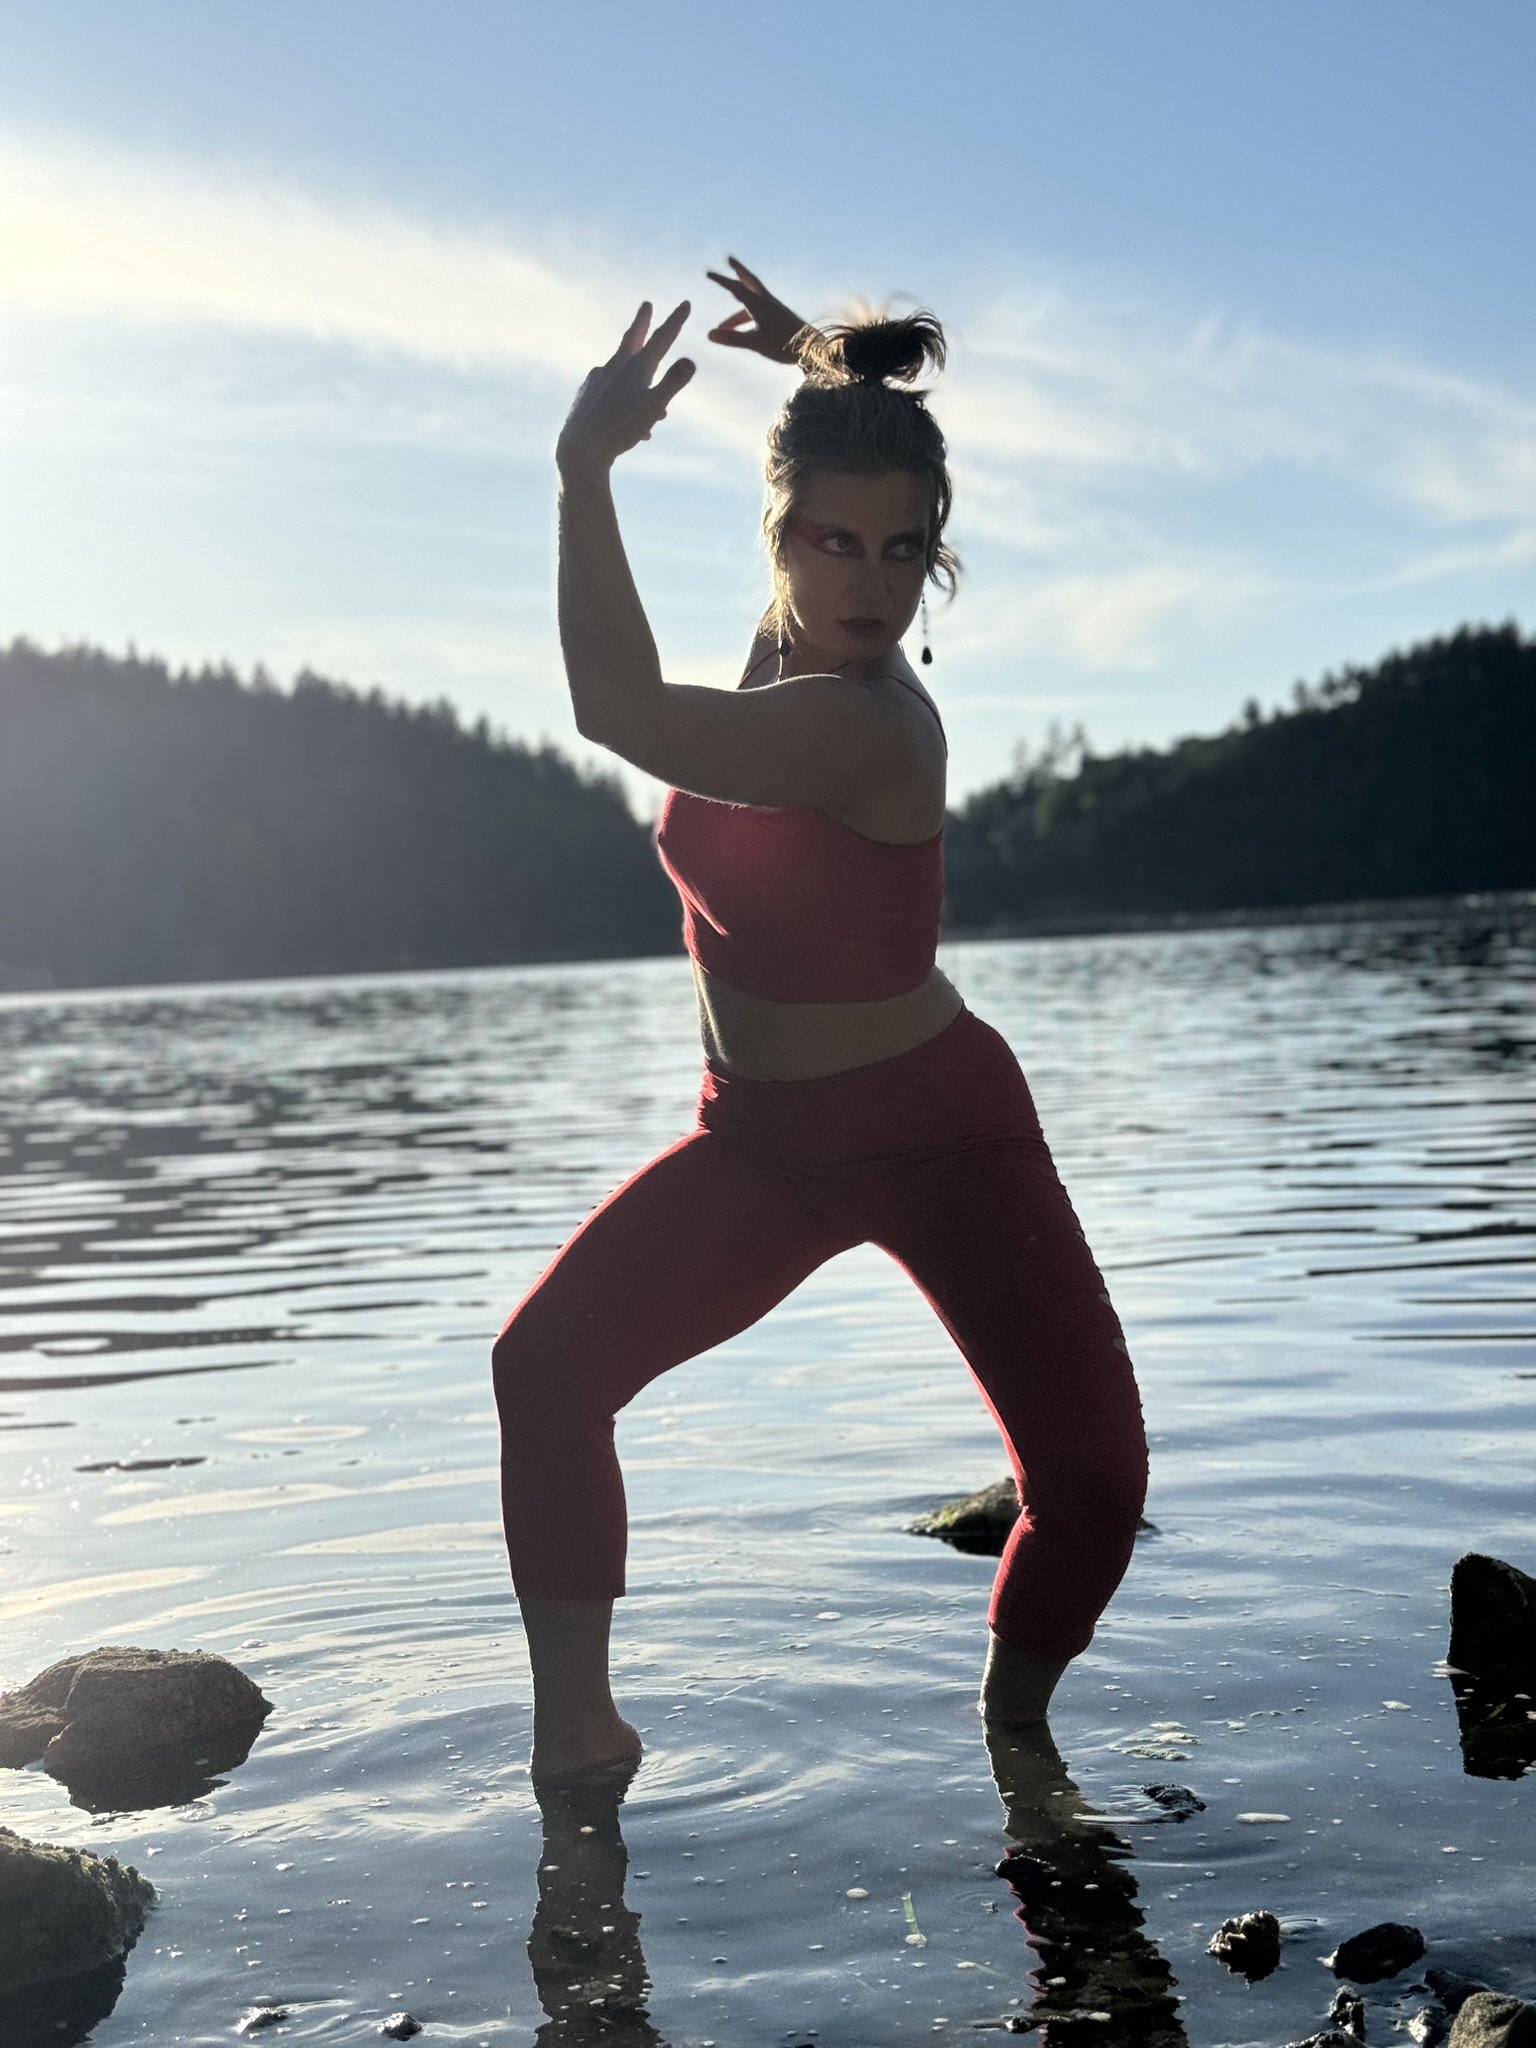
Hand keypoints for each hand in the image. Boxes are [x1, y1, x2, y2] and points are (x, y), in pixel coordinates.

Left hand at [556, 299, 695, 475]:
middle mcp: (615, 367)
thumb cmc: (619, 430)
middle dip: (642, 322)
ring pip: (623, 374)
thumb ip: (672, 383)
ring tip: (651, 405)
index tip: (685, 303)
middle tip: (647, 305)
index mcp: (636, 368)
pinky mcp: (586, 395)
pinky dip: (623, 403)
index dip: (675, 321)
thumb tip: (691, 361)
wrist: (578, 448)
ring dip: (638, 381)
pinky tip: (625, 422)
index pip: (661, 339)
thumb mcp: (651, 408)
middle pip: (632, 339)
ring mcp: (598, 379)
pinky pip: (610, 395)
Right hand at [705, 255, 810, 366]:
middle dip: (737, 271)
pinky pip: (758, 312)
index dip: (721, 280)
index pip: (736, 288)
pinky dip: (746, 318)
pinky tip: (742, 331)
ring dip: (736, 311)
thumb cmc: (785, 345)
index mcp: (759, 305)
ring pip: (751, 301)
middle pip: (749, 281)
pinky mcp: (779, 317)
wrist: (813, 349)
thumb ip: (733, 339)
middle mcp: (767, 302)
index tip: (707, 272)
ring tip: (723, 327)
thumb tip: (709, 334)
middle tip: (729, 259)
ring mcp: (774, 309)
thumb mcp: (756, 343)